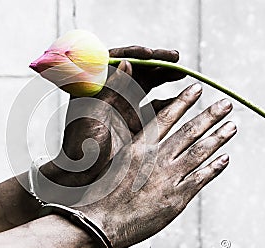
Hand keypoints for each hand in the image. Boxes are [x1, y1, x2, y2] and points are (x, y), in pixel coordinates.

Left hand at [41, 46, 184, 186]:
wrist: (82, 175)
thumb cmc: (81, 147)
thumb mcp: (96, 115)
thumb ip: (110, 89)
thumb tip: (126, 61)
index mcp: (95, 87)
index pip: (115, 61)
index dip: (134, 54)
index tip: (151, 54)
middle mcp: (110, 93)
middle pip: (135, 69)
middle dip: (155, 61)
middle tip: (175, 58)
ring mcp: (123, 106)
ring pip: (147, 84)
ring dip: (164, 76)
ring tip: (182, 72)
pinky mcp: (135, 120)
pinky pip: (154, 106)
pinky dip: (168, 100)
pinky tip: (183, 98)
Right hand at [77, 84, 236, 247]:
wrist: (103, 222)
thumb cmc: (102, 194)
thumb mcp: (111, 163)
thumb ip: (128, 149)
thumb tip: (138, 140)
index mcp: (138, 147)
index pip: (165, 118)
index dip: (183, 102)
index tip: (196, 90)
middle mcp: (156, 158)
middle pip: (188, 132)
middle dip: (210, 116)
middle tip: (226, 104)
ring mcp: (168, 177)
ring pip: (199, 152)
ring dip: (218, 137)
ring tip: (232, 126)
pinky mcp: (177, 198)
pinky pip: (201, 178)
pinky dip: (215, 167)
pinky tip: (225, 158)